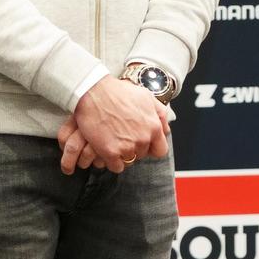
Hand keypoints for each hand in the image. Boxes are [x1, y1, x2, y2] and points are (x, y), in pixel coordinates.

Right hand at [58, 102, 174, 173]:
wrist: (93, 92)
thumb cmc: (117, 91)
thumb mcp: (146, 96)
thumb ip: (159, 113)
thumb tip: (165, 128)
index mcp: (153, 126)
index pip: (161, 150)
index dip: (152, 148)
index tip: (144, 144)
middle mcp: (143, 139)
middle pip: (142, 155)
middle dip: (134, 148)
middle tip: (123, 136)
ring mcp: (127, 147)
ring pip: (129, 161)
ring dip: (122, 154)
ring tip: (113, 140)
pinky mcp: (110, 152)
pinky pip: (116, 167)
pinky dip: (111, 161)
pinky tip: (107, 149)